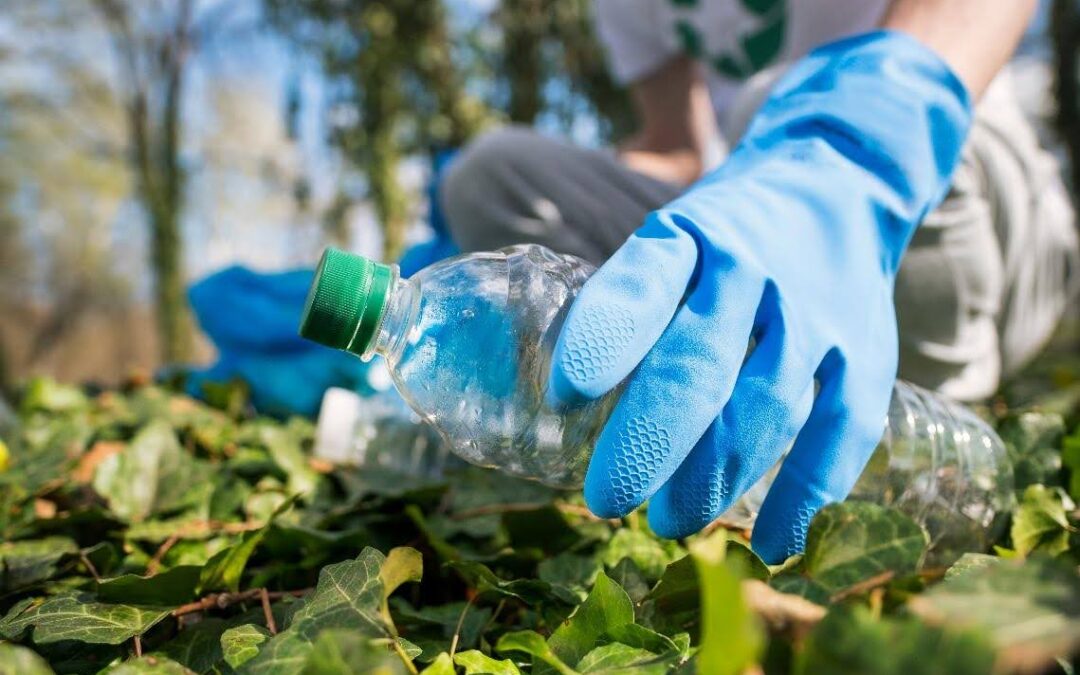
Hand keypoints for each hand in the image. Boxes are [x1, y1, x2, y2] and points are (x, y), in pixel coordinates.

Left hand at [548, 32, 971, 562]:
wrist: (838, 183)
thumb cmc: (725, 236)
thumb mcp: (672, 240)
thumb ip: (631, 310)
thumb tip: (567, 411)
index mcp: (690, 236)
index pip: (644, 282)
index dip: (604, 339)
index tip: (564, 395)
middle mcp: (755, 269)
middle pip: (700, 363)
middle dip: (649, 440)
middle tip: (605, 498)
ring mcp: (817, 312)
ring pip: (766, 406)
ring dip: (714, 477)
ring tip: (668, 521)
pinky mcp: (867, 352)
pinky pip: (842, 431)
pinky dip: (806, 494)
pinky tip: (770, 545)